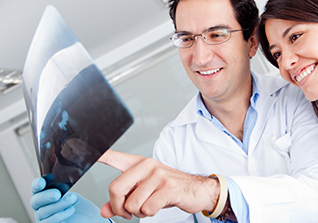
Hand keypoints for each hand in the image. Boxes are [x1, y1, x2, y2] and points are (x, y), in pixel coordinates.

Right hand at [30, 177, 109, 222]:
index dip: (36, 185)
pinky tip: (70, 210)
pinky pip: (49, 222)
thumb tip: (69, 171)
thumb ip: (67, 185)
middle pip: (35, 201)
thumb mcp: (74, 192)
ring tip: (72, 199)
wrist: (89, 218)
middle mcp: (41, 206)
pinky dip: (60, 215)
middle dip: (46, 196)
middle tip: (58, 193)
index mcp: (45, 194)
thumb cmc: (79, 205)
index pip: (36, 188)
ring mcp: (44, 217)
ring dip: (58, 205)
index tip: (42, 182)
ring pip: (43, 212)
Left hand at [98, 150, 219, 219]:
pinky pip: (147, 208)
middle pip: (115, 188)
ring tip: (149, 205)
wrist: (196, 189)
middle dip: (118, 207)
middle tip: (127, 212)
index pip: (113, 156)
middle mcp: (146, 165)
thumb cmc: (166, 189)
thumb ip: (122, 201)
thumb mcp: (142, 192)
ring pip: (131, 203)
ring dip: (138, 212)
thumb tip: (104, 211)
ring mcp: (158, 175)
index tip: (78, 147)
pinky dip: (150, 213)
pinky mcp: (168, 187)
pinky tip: (158, 205)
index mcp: (137, 164)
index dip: (97, 154)